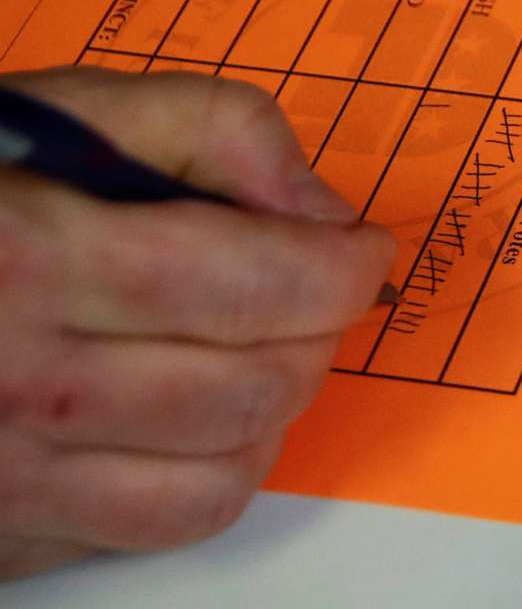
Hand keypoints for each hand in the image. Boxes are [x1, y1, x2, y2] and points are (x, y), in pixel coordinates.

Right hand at [0, 70, 391, 579]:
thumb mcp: (64, 112)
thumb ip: (212, 130)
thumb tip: (322, 211)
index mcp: (38, 260)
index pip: (259, 286)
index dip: (344, 269)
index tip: (361, 251)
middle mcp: (22, 383)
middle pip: (254, 389)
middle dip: (316, 335)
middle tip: (309, 296)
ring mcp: (8, 474)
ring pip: (221, 479)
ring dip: (272, 415)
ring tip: (255, 355)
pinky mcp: (1, 533)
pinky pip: (151, 530)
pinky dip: (200, 477)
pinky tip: (181, 416)